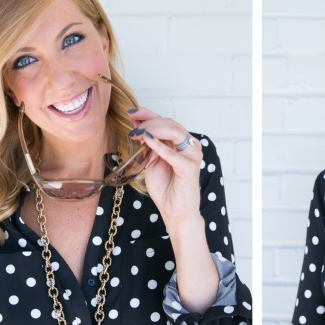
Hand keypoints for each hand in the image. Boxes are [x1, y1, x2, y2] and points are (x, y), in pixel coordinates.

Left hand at [128, 108, 202, 231]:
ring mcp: (192, 156)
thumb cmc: (166, 188)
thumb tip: (140, 128)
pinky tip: (147, 140)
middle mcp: (190, 146)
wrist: (174, 211)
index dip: (149, 114)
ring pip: (174, 132)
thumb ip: (151, 145)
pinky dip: (159, 145)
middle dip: (149, 121)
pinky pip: (173, 153)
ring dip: (153, 130)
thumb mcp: (153, 161)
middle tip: (133, 127)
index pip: (166, 122)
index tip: (132, 113)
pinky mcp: (189, 168)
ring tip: (138, 134)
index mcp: (181, 144)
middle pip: (170, 124)